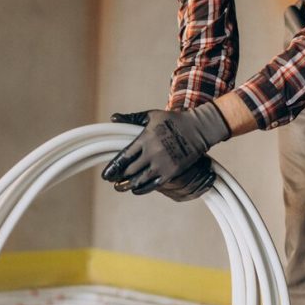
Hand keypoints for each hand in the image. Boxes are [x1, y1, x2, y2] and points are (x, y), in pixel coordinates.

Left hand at [102, 105, 229, 195]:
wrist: (198, 129)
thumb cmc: (173, 120)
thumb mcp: (151, 115)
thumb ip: (131, 118)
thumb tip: (113, 119)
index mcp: (145, 138)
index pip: (124, 157)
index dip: (113, 168)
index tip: (106, 174)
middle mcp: (152, 153)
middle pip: (130, 170)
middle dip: (118, 178)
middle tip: (111, 181)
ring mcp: (163, 164)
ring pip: (140, 180)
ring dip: (128, 185)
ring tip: (120, 187)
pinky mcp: (172, 172)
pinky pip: (154, 184)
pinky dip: (143, 189)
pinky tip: (136, 189)